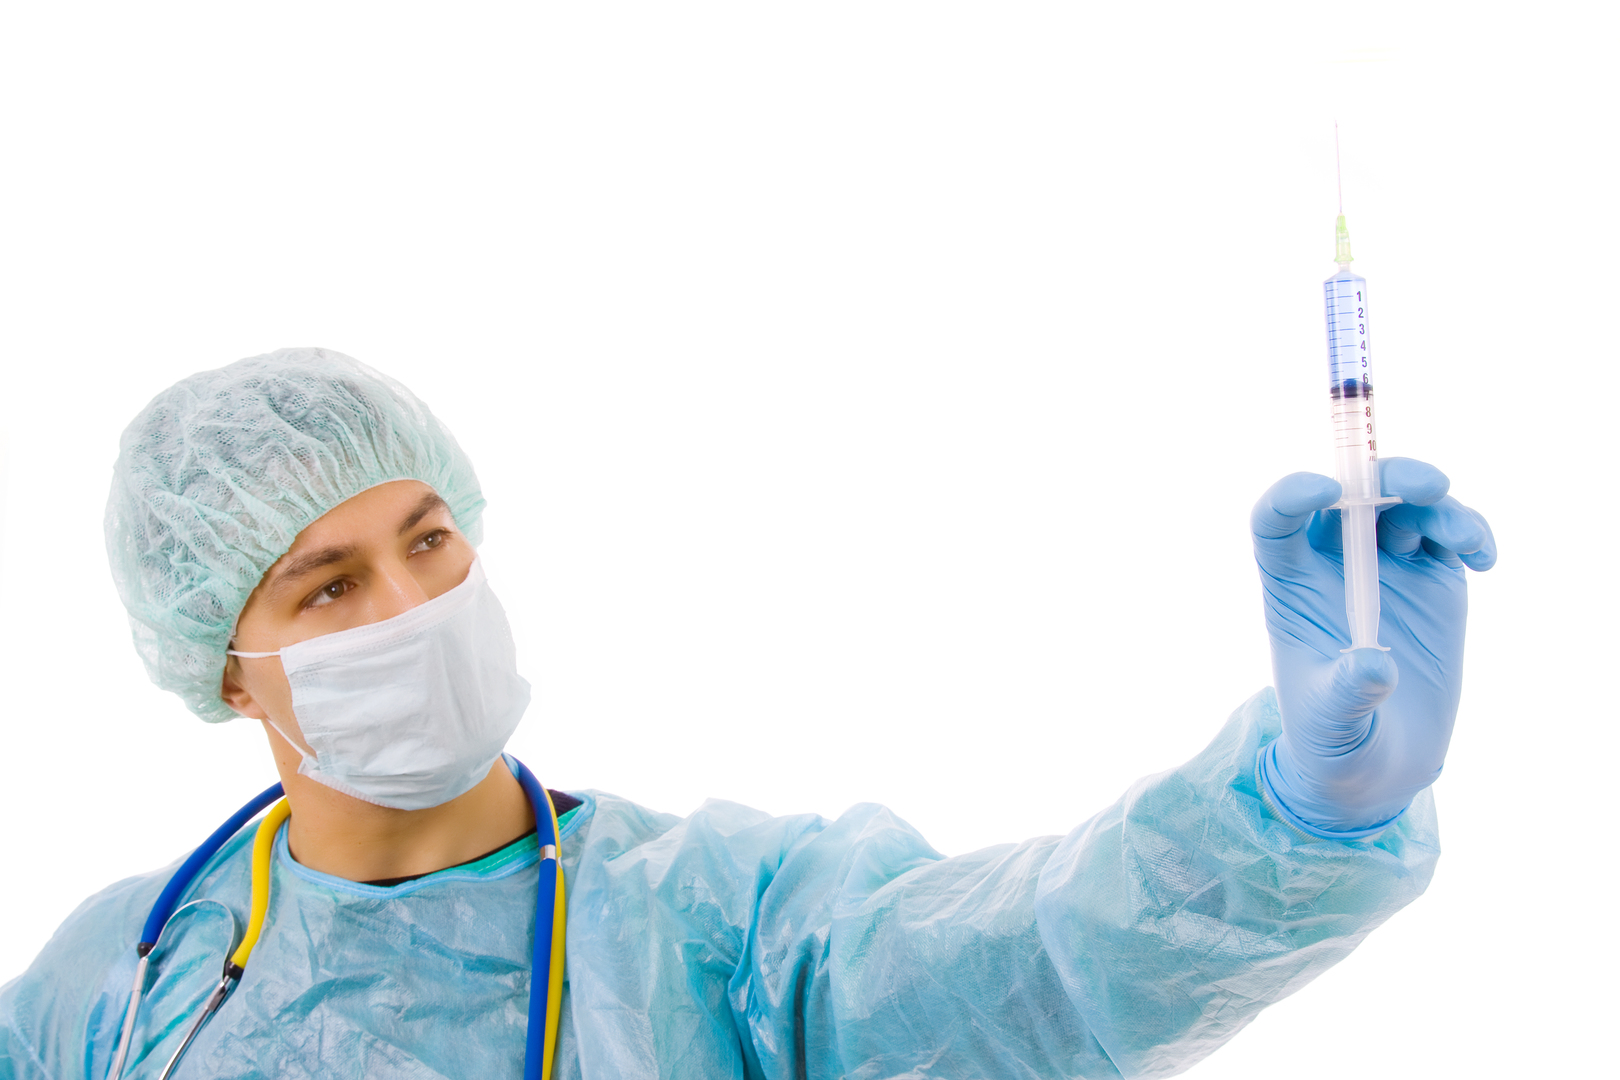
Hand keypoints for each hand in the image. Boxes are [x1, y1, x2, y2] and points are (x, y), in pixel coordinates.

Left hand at [1250, 458, 1496, 835]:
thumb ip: (1346, 694)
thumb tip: (1374, 667)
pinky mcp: (1430, 577)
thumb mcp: (1331, 724)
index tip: (1323, 490)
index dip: (1291, 496)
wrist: (1379, 758)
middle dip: (1385, 478)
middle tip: (1429, 485)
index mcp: (1291, 586)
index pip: (1275, 523)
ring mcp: (1385, 565)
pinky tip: (1484, 557)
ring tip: (1465, 541)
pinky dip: (1470, 532)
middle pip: (1349, 496)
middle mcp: (1334, 564)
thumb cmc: (1333, 736)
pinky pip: (1449, 534)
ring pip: (1404, 506)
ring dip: (1437, 505)